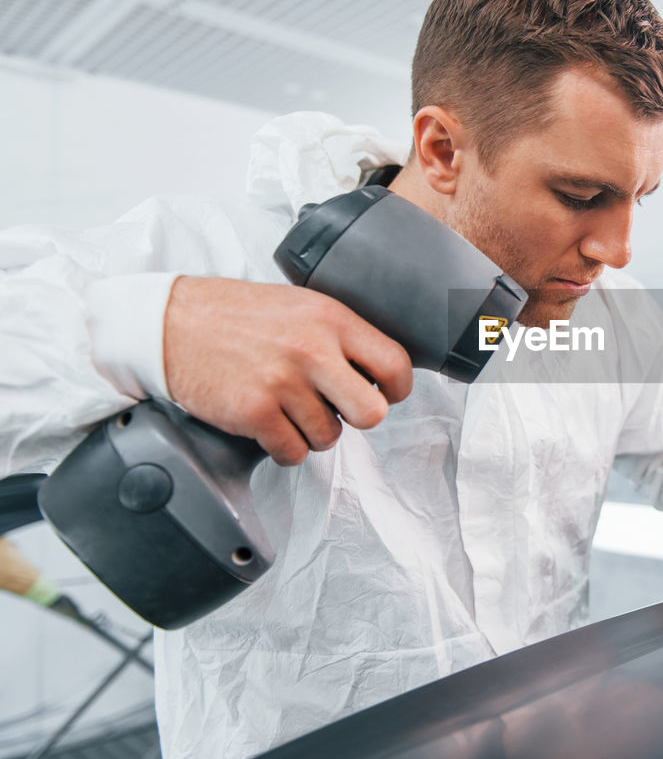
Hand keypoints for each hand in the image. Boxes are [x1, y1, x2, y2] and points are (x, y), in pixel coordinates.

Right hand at [163, 276, 413, 465]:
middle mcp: (312, 350)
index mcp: (331, 319)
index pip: (395, 365)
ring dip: (313, 431)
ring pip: (329, 438)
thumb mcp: (302, 306)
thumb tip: (378, 374)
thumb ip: (341, 336)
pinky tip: (270, 423)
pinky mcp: (254, 413)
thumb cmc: (237, 315)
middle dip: (358, 417)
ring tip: (289, 408)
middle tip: (338, 407)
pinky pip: (293, 452)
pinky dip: (284, 446)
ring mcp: (282, 383)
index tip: (383, 393)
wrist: (170, 322)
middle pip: (372, 413)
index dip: (395, 389)